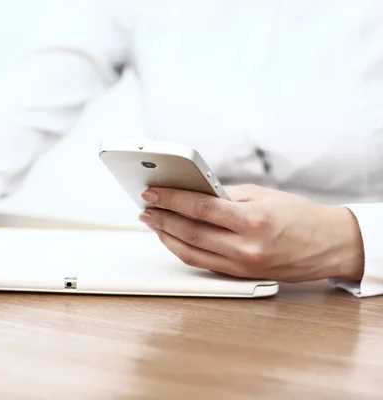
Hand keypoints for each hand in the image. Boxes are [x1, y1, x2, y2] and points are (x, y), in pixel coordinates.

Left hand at [138, 184, 364, 282]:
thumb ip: (225, 195)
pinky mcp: (241, 276)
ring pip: (191, 253)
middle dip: (161, 219)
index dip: (170, 200)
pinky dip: (183, 250)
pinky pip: (203, 263)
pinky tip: (172, 237)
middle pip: (190, 233)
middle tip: (144, 208)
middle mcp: (246, 248)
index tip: (151, 192)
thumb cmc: (298, 215)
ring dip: (166, 237)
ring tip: (152, 222)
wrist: (329, 245)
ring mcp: (243, 266)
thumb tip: (189, 193)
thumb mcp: (262, 195)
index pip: (200, 208)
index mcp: (254, 221)